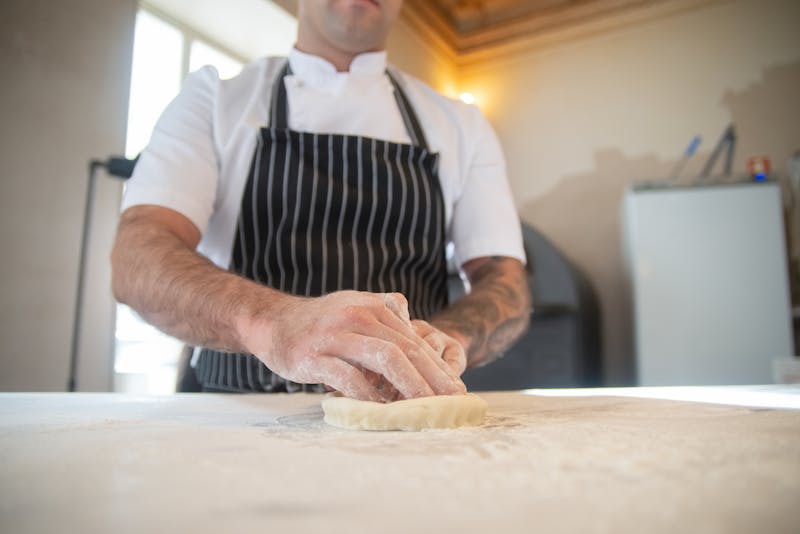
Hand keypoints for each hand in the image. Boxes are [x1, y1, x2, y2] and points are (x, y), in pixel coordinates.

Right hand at [238, 291, 466, 401]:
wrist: (272, 321)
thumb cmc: (319, 321)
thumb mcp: (356, 305)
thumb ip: (386, 312)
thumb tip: (415, 331)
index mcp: (372, 307)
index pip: (412, 339)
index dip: (436, 365)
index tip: (455, 388)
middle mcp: (357, 317)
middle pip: (404, 348)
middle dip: (432, 377)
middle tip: (451, 400)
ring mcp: (336, 336)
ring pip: (383, 359)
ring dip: (409, 385)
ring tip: (425, 406)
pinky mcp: (315, 357)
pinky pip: (348, 377)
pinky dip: (368, 394)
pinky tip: (382, 409)